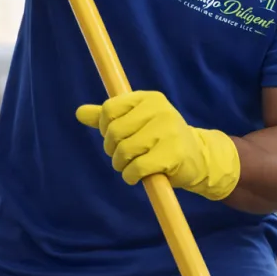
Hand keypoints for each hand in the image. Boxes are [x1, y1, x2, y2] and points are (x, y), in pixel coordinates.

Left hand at [76, 91, 240, 199]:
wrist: (197, 158)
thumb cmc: (161, 139)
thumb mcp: (137, 123)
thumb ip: (109, 117)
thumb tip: (79, 112)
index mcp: (150, 98)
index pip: (109, 109)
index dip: (106, 128)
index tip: (118, 136)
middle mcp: (161, 110)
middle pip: (114, 132)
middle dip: (113, 150)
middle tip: (125, 155)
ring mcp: (169, 131)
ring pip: (124, 151)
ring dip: (121, 165)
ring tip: (132, 166)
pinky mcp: (173, 154)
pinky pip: (136, 168)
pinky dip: (131, 177)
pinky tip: (139, 176)